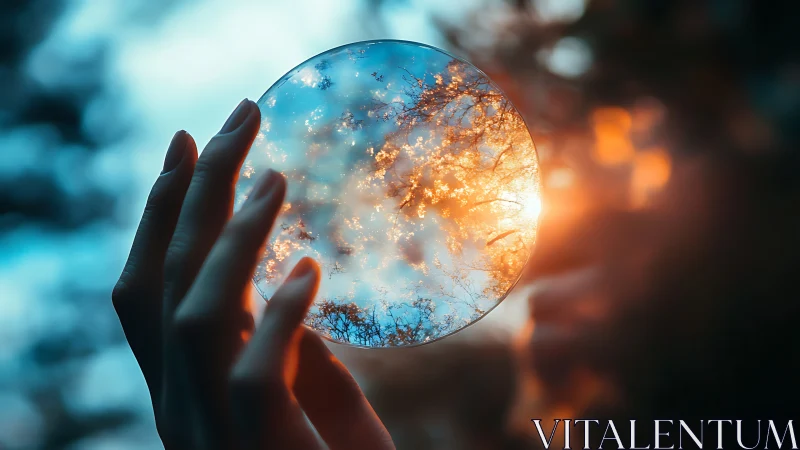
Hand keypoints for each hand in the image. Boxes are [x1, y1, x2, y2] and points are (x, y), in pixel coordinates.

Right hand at [112, 99, 394, 449]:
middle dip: (195, 192)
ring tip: (280, 180)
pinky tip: (314, 268)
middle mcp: (181, 410)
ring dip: (235, 239)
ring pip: (196, 318)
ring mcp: (216, 436)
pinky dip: (280, 311)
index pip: (149, 289)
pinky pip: (254, 372)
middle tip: (238, 119)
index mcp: (186, 391)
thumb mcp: (313, 395)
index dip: (163, 212)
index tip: (192, 143)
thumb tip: (289, 272)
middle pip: (163, 283)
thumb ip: (288, 341)